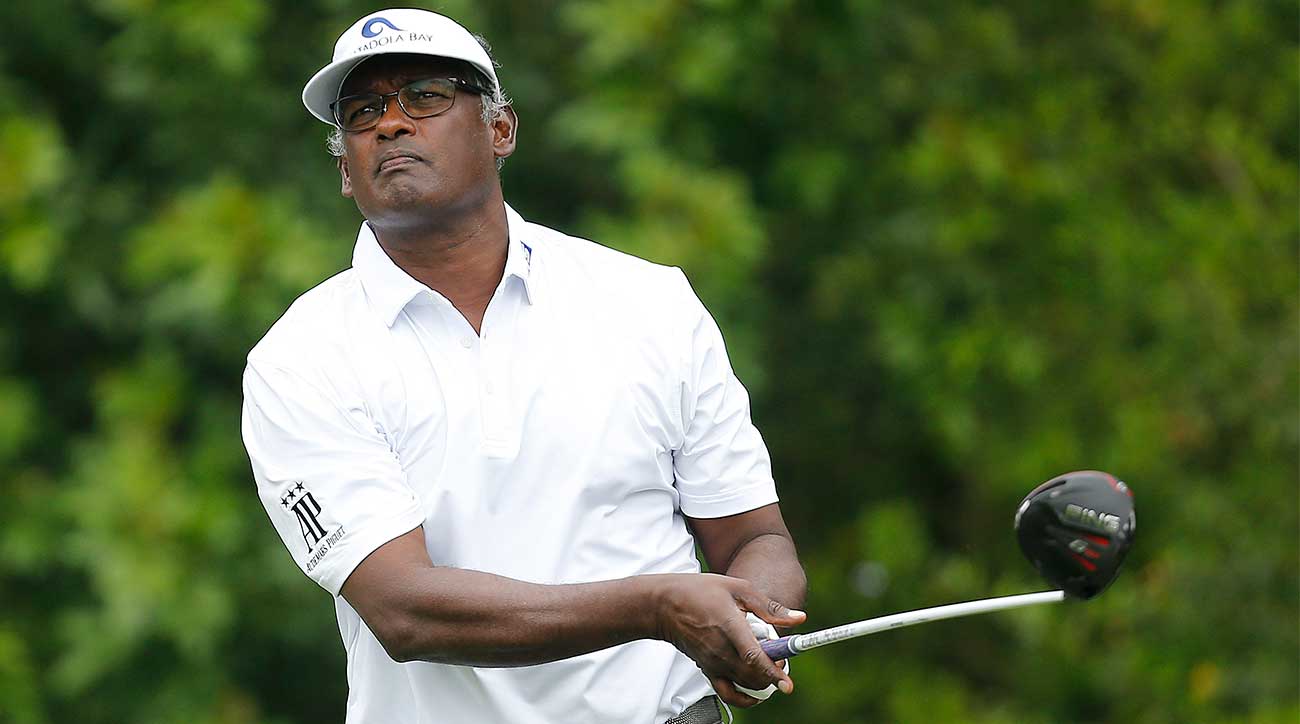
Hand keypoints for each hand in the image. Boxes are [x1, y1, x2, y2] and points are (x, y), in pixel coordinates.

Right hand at [651, 573, 805, 707]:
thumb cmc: (699, 591)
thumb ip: (769, 607)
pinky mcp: (706, 669)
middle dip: (773, 673)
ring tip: (768, 665)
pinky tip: (755, 690)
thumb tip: (799, 619)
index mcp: (729, 626)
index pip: (754, 657)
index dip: (773, 673)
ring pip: (744, 685)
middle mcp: (720, 650)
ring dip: (762, 681)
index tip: (788, 684)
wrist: (663, 605)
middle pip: (753, 676)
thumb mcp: (738, 588)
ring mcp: (712, 663)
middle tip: (781, 657)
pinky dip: (744, 696)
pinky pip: (728, 693)